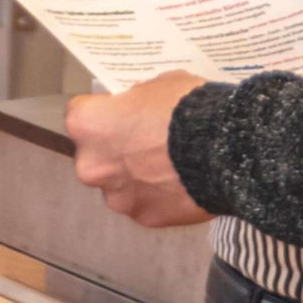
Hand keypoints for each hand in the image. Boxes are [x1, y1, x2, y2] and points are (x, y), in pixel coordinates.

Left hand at [66, 72, 210, 227]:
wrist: (221, 147)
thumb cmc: (185, 107)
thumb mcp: (159, 84)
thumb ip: (138, 101)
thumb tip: (138, 112)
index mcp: (87, 125)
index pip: (81, 115)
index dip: (105, 112)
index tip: (123, 112)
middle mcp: (91, 165)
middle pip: (97, 156)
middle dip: (117, 150)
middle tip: (148, 141)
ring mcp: (117, 196)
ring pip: (120, 185)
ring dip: (137, 177)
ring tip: (171, 167)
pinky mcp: (144, 218)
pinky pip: (146, 204)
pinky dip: (159, 197)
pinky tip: (183, 184)